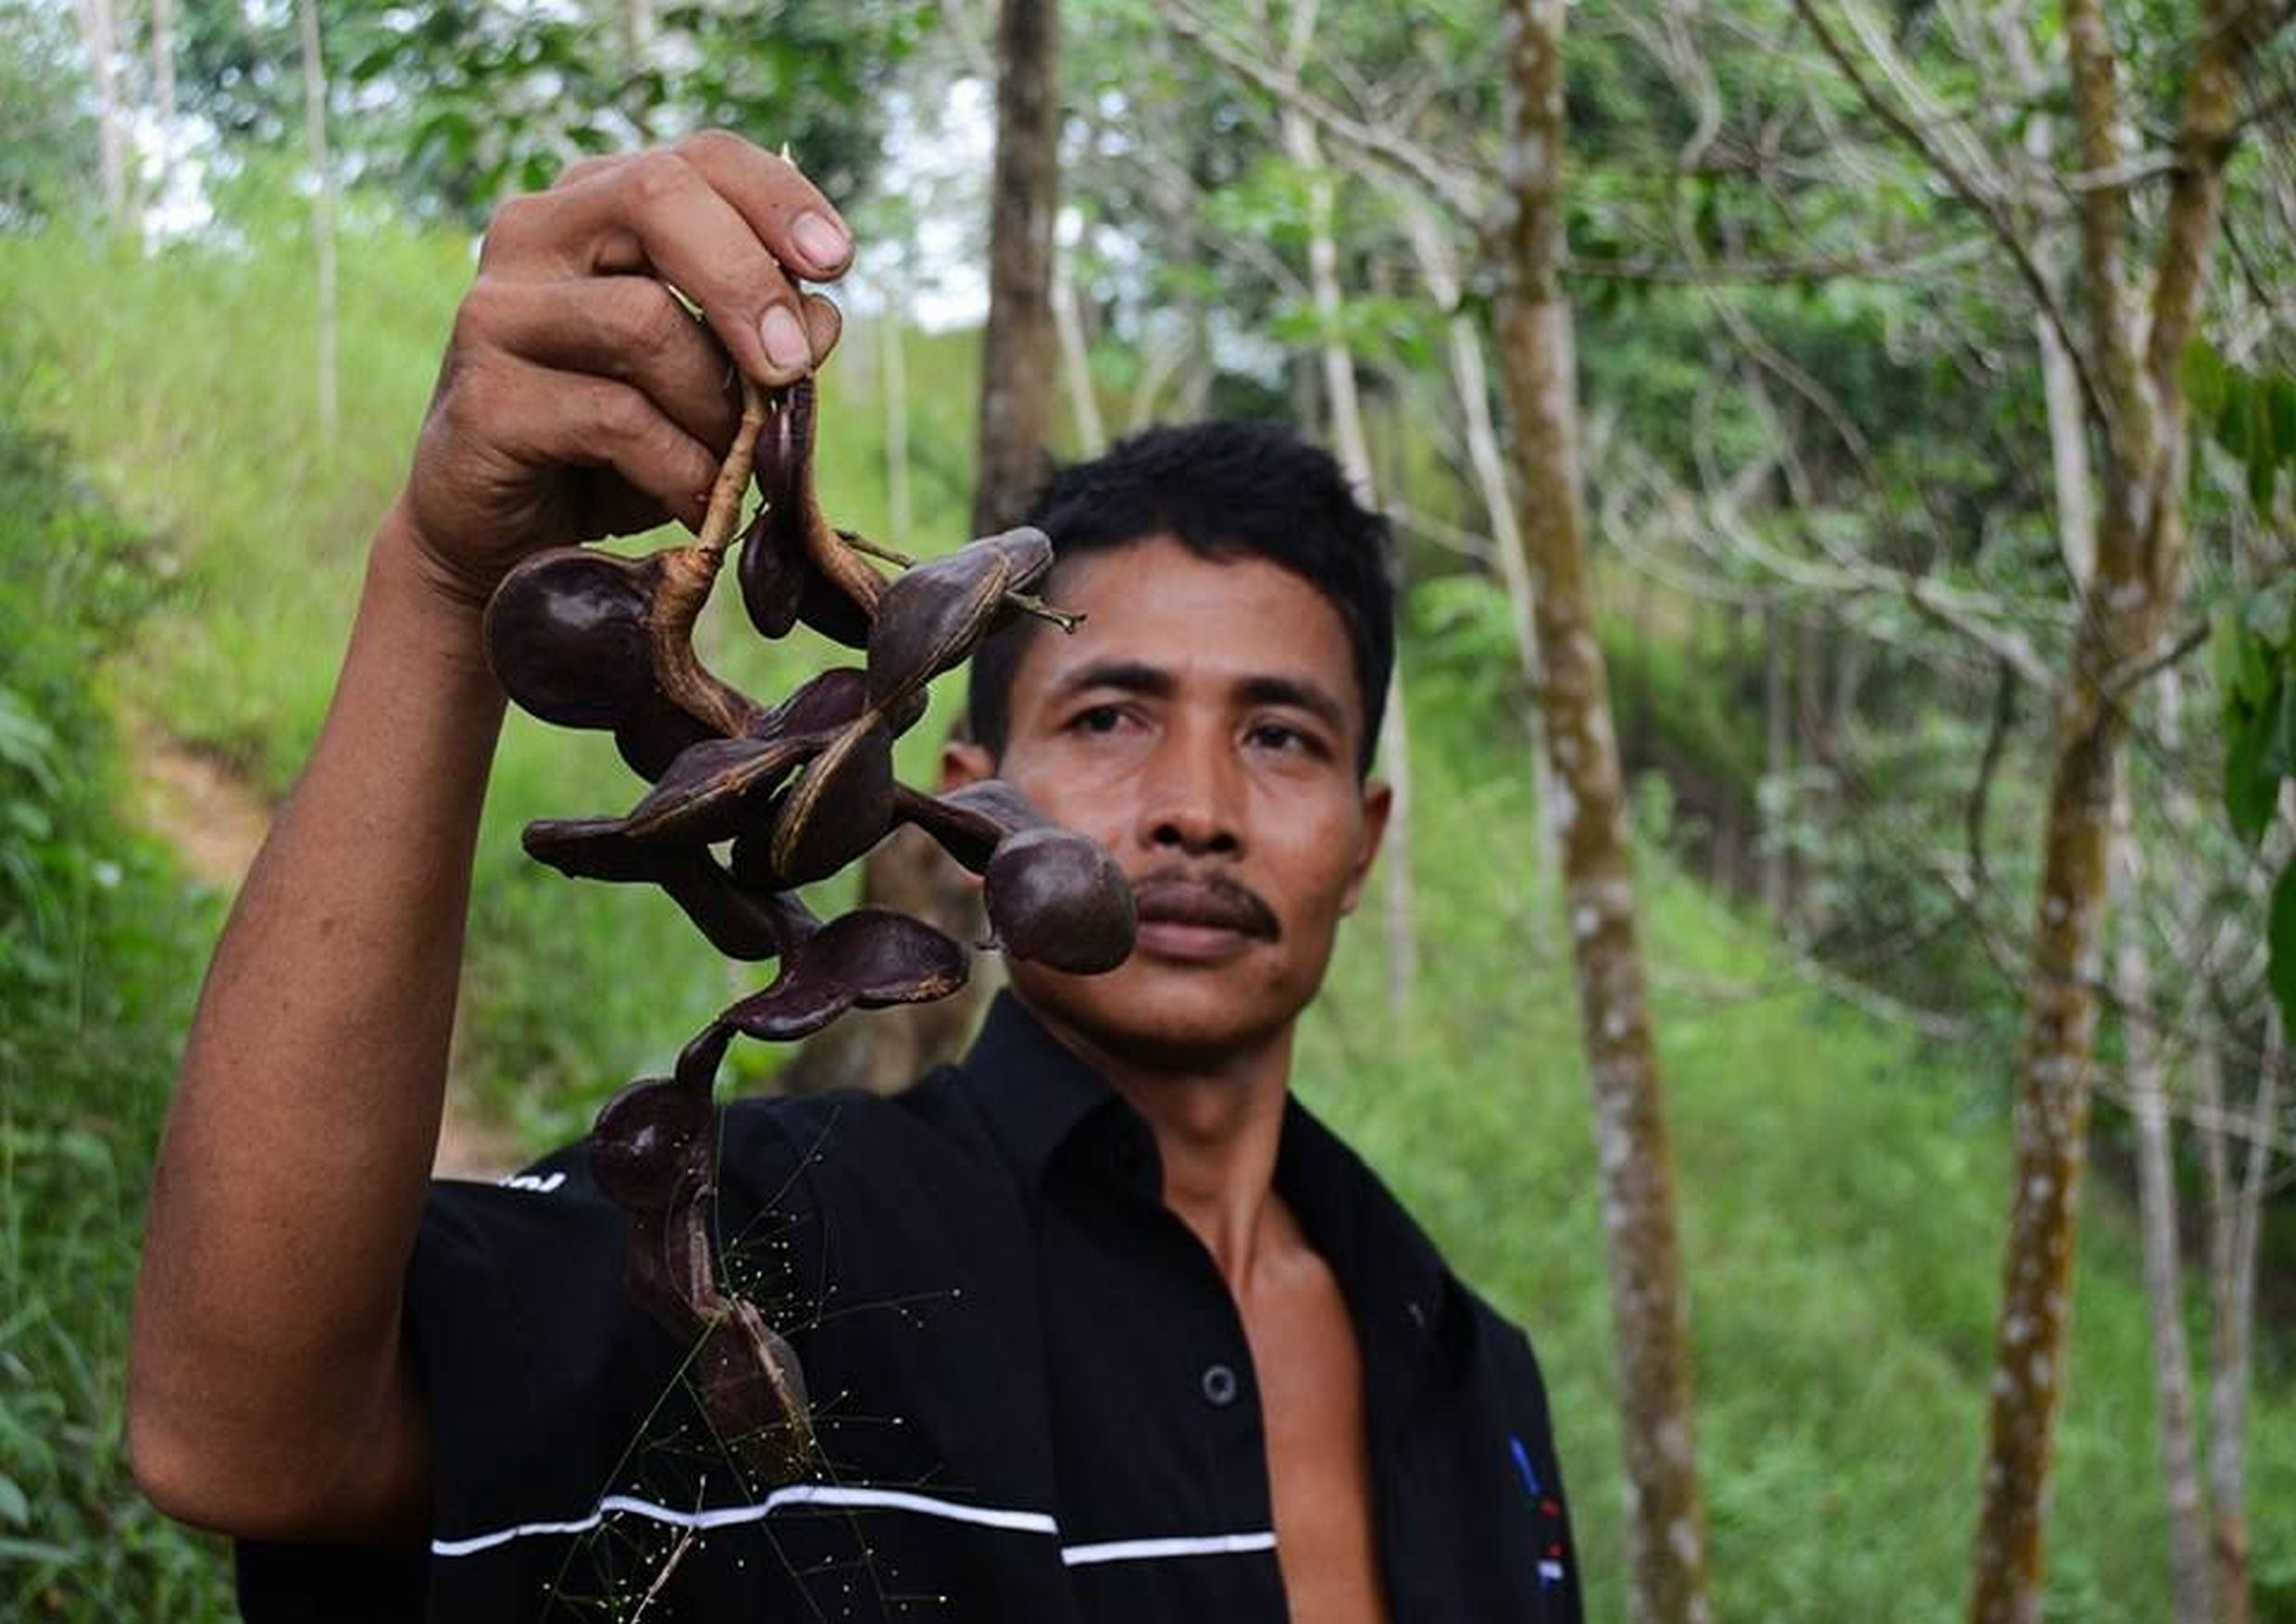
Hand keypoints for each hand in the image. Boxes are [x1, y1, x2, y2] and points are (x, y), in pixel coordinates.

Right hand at [398, 132, 849, 608]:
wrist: (509, 544)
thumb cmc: (617, 449)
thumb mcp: (708, 384)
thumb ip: (766, 337)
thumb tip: (821, 315)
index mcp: (598, 206)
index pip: (698, 157)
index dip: (777, 198)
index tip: (837, 262)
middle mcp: (536, 233)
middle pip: (658, 196)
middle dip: (749, 281)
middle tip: (792, 367)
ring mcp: (498, 310)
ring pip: (643, 316)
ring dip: (715, 403)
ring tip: (730, 462)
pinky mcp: (485, 397)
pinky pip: (615, 416)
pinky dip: (679, 466)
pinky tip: (691, 500)